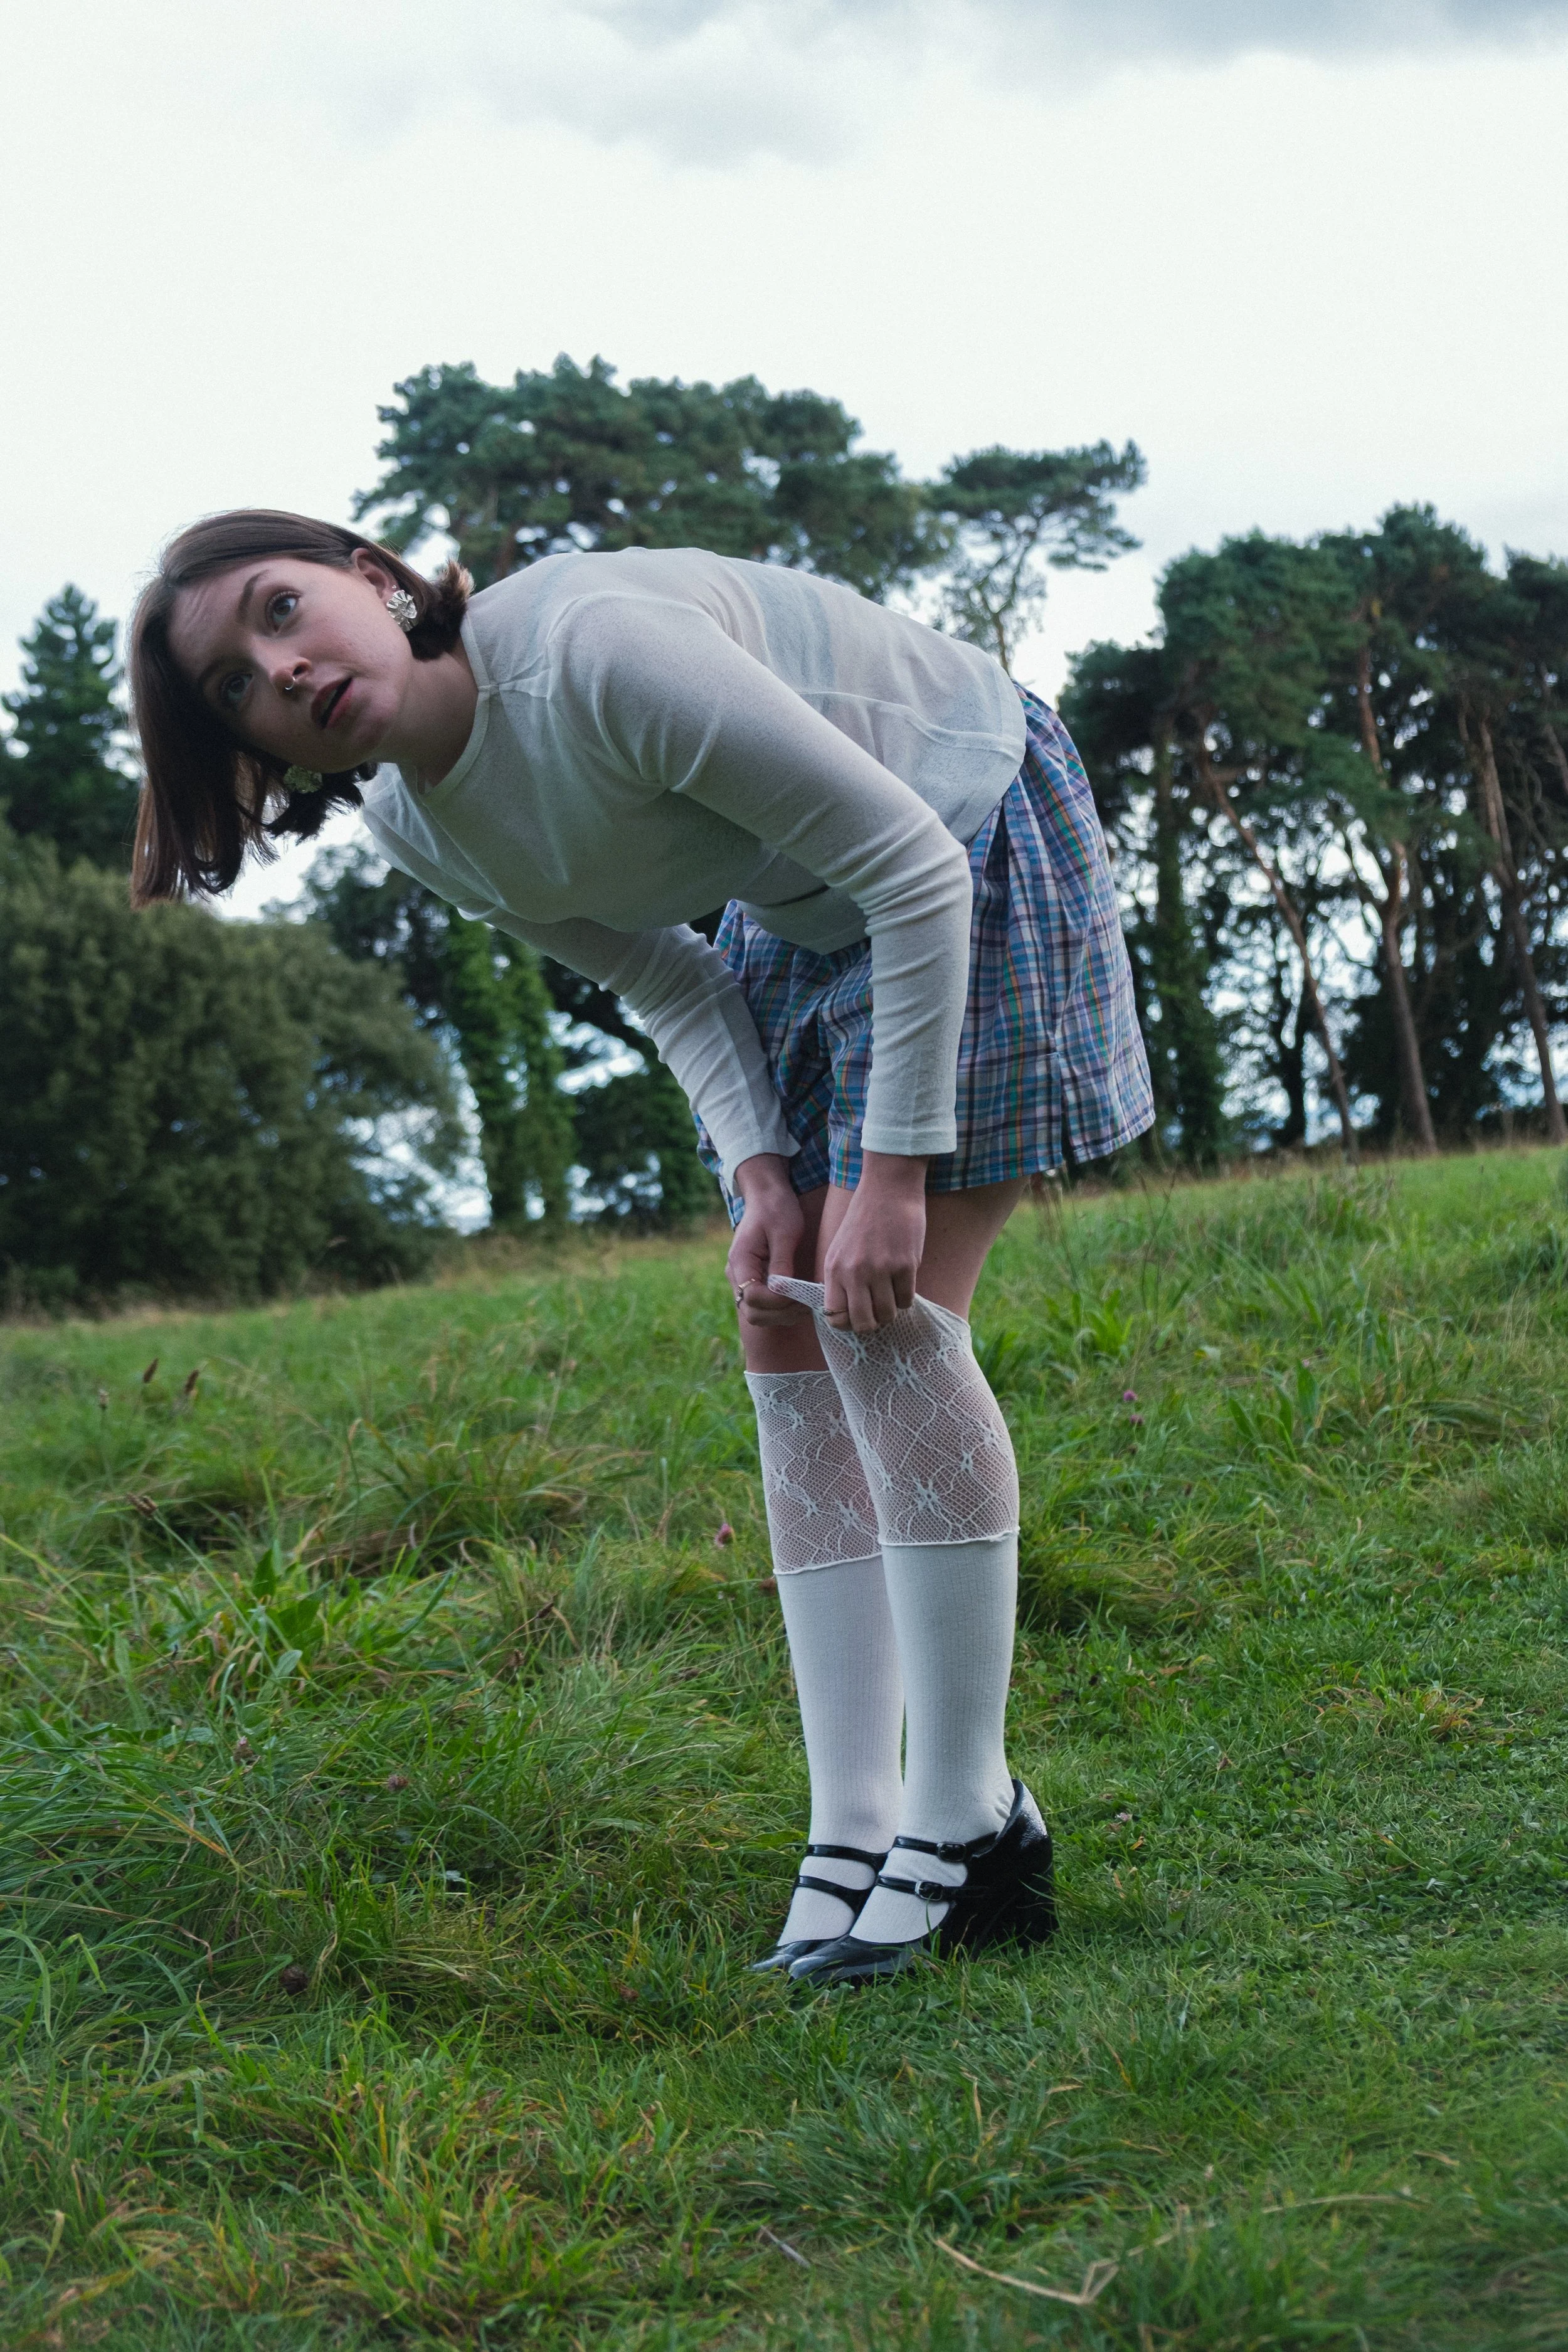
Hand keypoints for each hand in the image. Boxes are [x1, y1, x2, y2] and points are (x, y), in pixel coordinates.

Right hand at [727, 1155, 809, 1327]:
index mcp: (741, 1260)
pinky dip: (780, 1310)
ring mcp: (743, 1279)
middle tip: (807, 1304)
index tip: (801, 1294)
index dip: (778, 1301)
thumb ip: (782, 1262)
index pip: (752, 1297)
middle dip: (781, 1313)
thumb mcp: (785, 1232)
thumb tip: (782, 1291)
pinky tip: (799, 1300)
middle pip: (752, 1312)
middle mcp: (736, 1274)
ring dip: (782, 1315)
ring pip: (757, 1314)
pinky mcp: (753, 1281)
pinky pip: (763, 1306)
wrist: (766, 1196)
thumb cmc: (776, 1208)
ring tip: (807, 1304)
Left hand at [822, 1153, 926, 1333]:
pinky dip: (906, 1297)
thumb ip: (838, 1279)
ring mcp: (881, 1270)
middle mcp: (854, 1272)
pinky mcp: (905, 1265)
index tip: (856, 1317)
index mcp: (834, 1268)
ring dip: (891, 1310)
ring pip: (887, 1314)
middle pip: (863, 1323)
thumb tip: (844, 1313)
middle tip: (877, 1313)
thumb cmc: (864, 1219)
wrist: (888, 1189)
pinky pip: (907, 1300)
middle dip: (871, 1324)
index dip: (847, 1324)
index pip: (835, 1317)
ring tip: (891, 1295)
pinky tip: (903, 1282)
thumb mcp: (839, 1248)